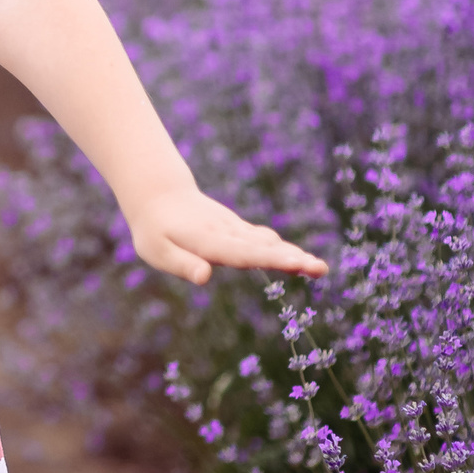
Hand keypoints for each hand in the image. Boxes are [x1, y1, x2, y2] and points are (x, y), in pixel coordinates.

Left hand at [128, 184, 329, 285]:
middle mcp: (226, 233)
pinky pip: (263, 239)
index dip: (270, 259)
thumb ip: (181, 263)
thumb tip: (205, 277)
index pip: (242, 253)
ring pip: (267, 243)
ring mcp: (234, 229)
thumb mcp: (156, 250)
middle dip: (292, 259)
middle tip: (320, 269)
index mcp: (207, 240)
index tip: (296, 264)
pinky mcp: (237, 230)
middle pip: (263, 248)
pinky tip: (300, 260)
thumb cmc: (153, 229)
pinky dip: (282, 249)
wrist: (158, 195)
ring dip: (293, 255)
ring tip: (319, 269)